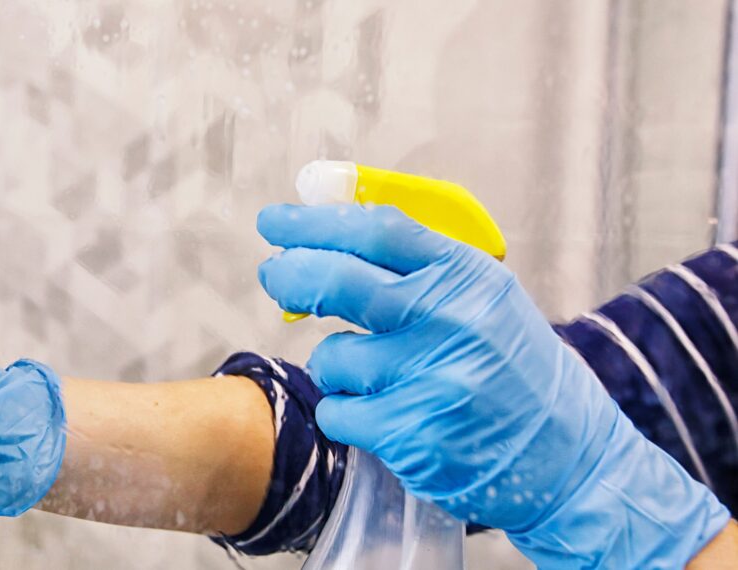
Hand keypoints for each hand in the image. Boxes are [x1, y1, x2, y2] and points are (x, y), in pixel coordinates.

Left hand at [256, 203, 730, 566]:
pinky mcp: (413, 436)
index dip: (315, 222)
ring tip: (378, 376)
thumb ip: (413, 264)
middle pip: (339, 281)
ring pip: (331, 357)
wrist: (570, 458)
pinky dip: (345, 413)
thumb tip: (323, 231)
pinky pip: (337, 412)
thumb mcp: (482, 299)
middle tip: (274, 273)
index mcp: (469, 276)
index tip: (275, 221)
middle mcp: (453, 321)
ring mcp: (433, 380)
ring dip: (336, 364)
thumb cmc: (512, 369)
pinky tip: (383, 415)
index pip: (378, 230)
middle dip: (291, 273)